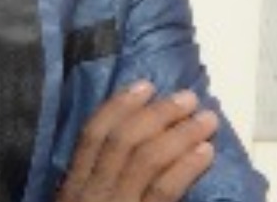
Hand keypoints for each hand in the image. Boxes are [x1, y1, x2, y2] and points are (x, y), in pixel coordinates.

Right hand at [57, 81, 218, 201]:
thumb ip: (88, 184)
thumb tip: (119, 148)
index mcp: (71, 187)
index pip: (90, 136)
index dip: (117, 106)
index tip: (142, 86)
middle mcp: (89, 193)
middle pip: (122, 141)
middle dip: (156, 113)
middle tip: (186, 97)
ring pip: (146, 159)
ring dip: (179, 133)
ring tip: (205, 119)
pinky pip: (164, 190)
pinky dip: (186, 166)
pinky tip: (204, 152)